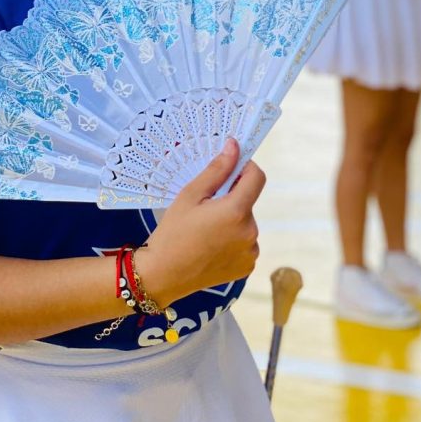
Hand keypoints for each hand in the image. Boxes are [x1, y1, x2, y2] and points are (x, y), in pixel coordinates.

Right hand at [137, 138, 264, 307]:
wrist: (164, 274)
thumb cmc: (173, 231)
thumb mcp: (191, 195)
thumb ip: (217, 170)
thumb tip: (234, 146)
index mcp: (236, 211)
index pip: (257, 177)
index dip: (245, 168)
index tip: (229, 171)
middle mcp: (250, 232)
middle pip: (247, 202)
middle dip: (231, 199)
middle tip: (204, 208)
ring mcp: (250, 252)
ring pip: (246, 223)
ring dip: (232, 221)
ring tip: (205, 230)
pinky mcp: (247, 267)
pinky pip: (245, 243)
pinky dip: (233, 240)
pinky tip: (211, 246)